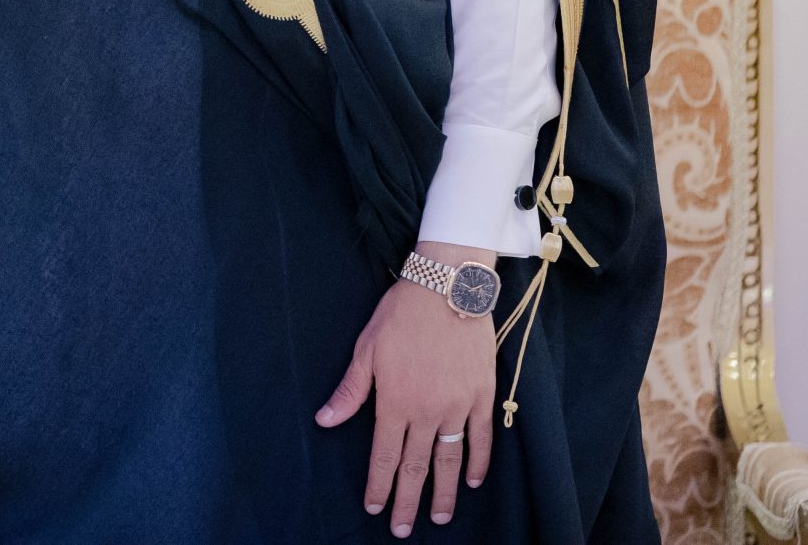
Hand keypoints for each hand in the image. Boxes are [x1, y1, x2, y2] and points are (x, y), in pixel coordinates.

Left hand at [316, 243, 497, 535]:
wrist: (446, 287)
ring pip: (451, 460)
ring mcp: (459, 406)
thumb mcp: (366, 350)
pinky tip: (472, 480)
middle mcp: (428, 411)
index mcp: (395, 402)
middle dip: (408, 501)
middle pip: (417, 467)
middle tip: (404, 529)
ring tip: (439, 516)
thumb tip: (324, 421)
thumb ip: (350, 391)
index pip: (385, 456)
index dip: (379, 485)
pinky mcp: (482, 395)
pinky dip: (478, 461)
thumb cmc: (400, 315)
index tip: (375, 508)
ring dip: (444, 492)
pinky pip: (481, 437)